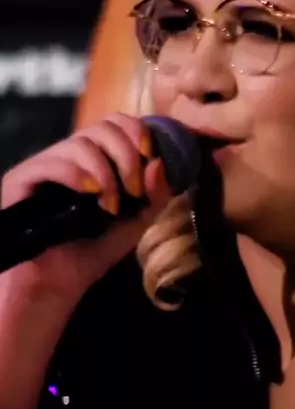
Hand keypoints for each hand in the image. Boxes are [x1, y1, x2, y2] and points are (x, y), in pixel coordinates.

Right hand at [1, 113, 170, 303]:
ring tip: (110, 207)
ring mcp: (44, 165)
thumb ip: (155, 194)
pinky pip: (51, 162)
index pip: (115, 122)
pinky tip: (91, 195)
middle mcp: (69, 155)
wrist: (57, 286)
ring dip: (105, 173)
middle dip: (126, 155)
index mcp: (95, 158)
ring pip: (80, 143)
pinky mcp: (21, 180)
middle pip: (102, 127)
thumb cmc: (94, 251)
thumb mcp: (137, 221)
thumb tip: (159, 163)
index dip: (137, 131)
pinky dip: (77, 175)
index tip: (151, 156)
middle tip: (133, 190)